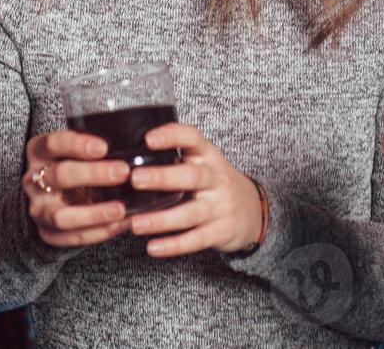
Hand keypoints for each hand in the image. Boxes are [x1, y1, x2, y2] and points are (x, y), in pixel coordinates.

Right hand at [23, 130, 131, 247]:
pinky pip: (74, 237)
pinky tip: (123, 224)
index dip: (77, 145)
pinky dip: (100, 232)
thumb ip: (96, 149)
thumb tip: (134, 145)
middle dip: (93, 174)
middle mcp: (33, 180)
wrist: (51, 199)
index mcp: (39, 152)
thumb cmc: (74, 166)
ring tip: (121, 209)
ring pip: (62, 216)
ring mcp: (38, 210)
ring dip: (94, 213)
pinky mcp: (48, 234)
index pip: (54, 143)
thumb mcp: (75, 152)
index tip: (103, 147)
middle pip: (60, 176)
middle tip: (123, 172)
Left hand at [125, 122, 262, 256]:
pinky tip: (153, 248)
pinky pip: (196, 240)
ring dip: (162, 219)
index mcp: (209, 157)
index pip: (193, 139)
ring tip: (136, 223)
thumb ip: (177, 157)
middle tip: (135, 179)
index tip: (148, 139)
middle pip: (192, 177)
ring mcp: (220, 207)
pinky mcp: (221, 232)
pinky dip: (174, 245)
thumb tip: (129, 154)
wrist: (253, 211)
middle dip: (163, 178)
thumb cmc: (215, 183)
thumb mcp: (204, 163)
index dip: (172, 136)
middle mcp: (216, 179)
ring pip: (190, 213)